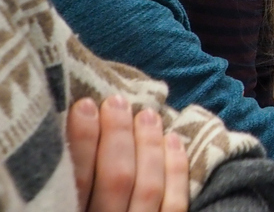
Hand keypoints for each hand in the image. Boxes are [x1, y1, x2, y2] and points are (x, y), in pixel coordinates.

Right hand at [68, 96, 189, 211]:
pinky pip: (175, 202)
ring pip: (148, 187)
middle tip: (116, 102)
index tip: (84, 105)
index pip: (78, 180)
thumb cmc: (85, 204)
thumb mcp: (66, 198)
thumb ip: (72, 177)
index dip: (82, 141)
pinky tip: (172, 139)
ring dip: (148, 145)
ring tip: (146, 114)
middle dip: (118, 135)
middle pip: (117, 178)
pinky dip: (176, 168)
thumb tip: (78, 119)